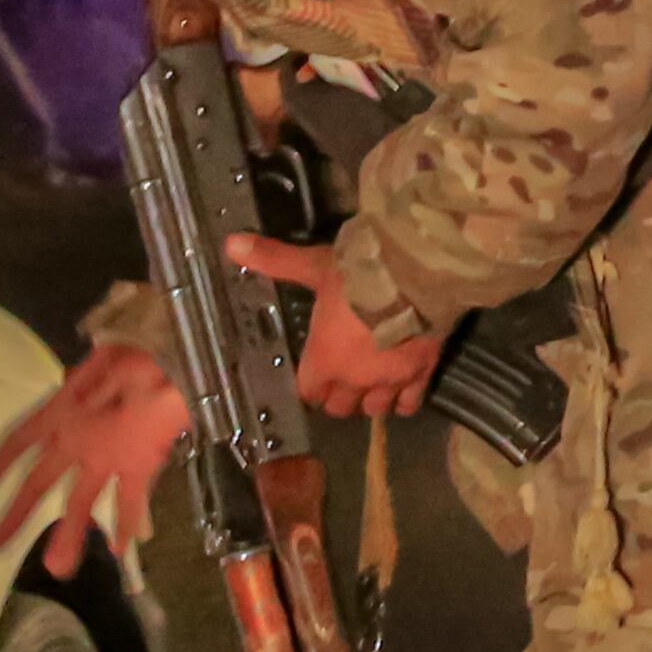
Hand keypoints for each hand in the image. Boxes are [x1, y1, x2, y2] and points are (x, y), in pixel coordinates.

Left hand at [0, 341, 189, 573]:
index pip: (17, 442)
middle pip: (38, 481)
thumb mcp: (95, 362)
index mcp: (58, 410)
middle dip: (16, 513)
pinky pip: (130, 502)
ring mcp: (105, 457)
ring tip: (57, 568)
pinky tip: (123, 550)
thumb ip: (82, 381)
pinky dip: (129, 526)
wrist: (169, 363)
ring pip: (80, 502)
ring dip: (69, 535)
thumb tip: (75, 382)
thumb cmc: (132, 352)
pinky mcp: (138, 467)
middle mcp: (73, 439)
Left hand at [222, 233, 446, 418]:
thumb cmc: (361, 274)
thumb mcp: (315, 266)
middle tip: (337, 381)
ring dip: (368, 400)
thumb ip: (277, 260)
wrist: (419, 275)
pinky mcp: (422, 374)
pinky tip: (402, 389)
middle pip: (339, 406)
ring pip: (374, 408)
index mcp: (325, 358)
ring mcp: (390, 380)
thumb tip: (230, 244)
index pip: (307, 391)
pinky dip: (403, 399)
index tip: (308, 379)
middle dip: (336, 396)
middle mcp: (355, 378)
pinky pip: (410, 403)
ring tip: (368, 386)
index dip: (307, 386)